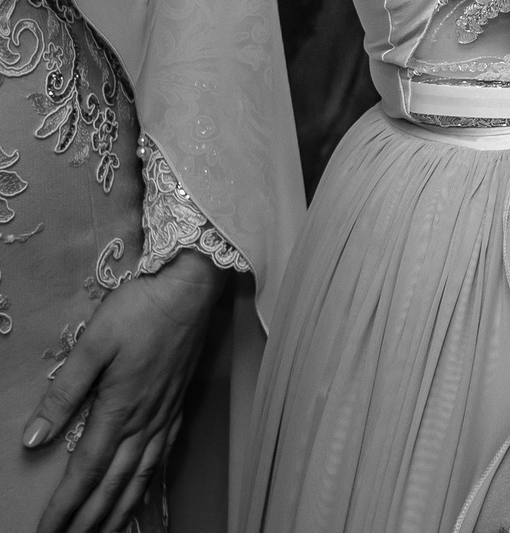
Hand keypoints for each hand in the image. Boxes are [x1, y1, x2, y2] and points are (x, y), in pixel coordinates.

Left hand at [25, 248, 226, 532]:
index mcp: (119, 409)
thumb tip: (33, 439)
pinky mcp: (178, 404)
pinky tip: (141, 490)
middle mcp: (145, 420)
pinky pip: (162, 457)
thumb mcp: (92, 345)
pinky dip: (148, 483)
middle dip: (91, 520)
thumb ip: (63, 394)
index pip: (86, 472)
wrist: (192, 286)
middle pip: (114, 484)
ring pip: (141, 476)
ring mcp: (165, 414)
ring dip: (120, 510)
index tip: (47, 532)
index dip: (65, 507)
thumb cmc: (140, 309)